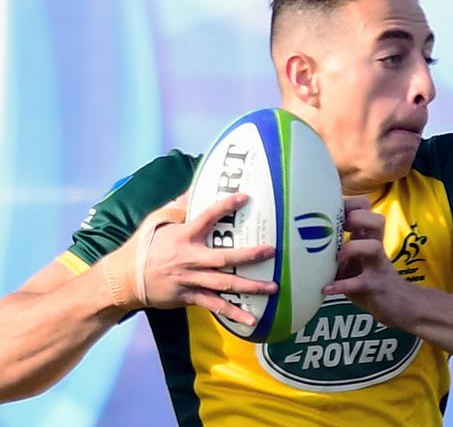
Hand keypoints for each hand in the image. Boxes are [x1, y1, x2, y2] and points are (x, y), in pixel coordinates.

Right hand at [101, 193, 276, 325]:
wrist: (123, 280)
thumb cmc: (143, 247)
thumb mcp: (156, 221)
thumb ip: (178, 207)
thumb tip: (194, 189)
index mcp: (183, 236)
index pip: (207, 217)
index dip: (225, 206)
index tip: (245, 197)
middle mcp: (189, 259)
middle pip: (224, 258)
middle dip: (249, 256)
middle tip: (271, 251)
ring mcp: (190, 280)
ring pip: (224, 285)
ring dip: (250, 287)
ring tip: (273, 288)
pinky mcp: (189, 297)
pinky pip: (215, 306)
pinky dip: (233, 312)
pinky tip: (251, 319)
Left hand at [323, 196, 409, 328]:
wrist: (400, 305)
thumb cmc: (369, 278)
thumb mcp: (354, 259)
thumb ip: (337, 247)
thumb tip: (301, 239)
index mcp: (368, 238)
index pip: (366, 208)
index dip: (350, 204)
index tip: (330, 211)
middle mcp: (375, 247)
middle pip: (377, 220)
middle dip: (357, 218)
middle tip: (340, 229)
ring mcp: (378, 266)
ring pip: (374, 247)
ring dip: (352, 249)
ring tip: (335, 260)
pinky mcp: (376, 286)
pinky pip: (361, 282)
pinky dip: (342, 285)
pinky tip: (327, 288)